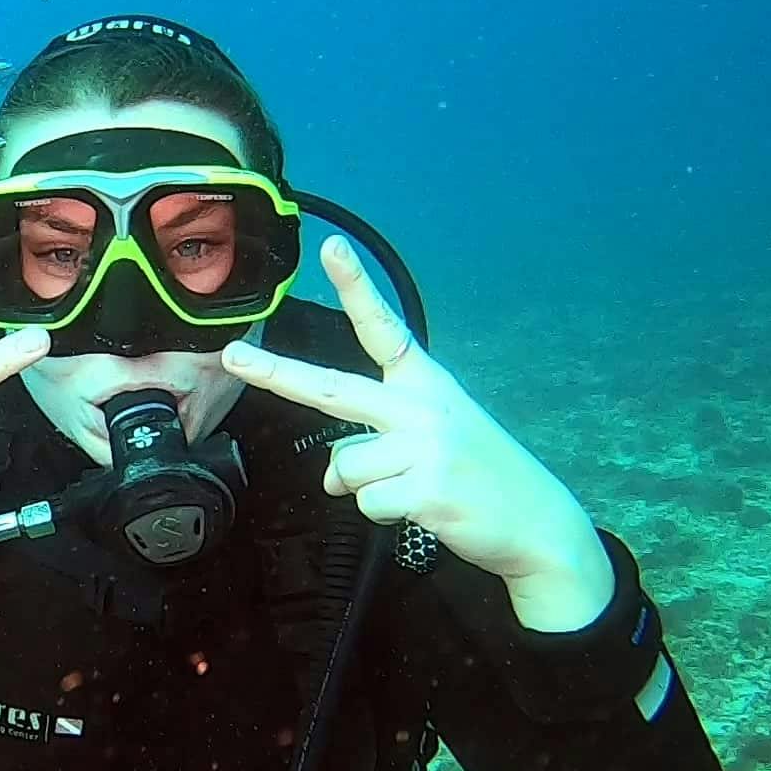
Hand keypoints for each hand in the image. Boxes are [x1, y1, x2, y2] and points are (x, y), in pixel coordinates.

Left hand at [222, 236, 609, 610]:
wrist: (538, 524)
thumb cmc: (477, 477)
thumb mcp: (431, 444)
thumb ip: (373, 445)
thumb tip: (332, 475)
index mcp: (425, 384)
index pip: (384, 328)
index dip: (357, 287)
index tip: (331, 247)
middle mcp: (422, 406)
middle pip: (331, 388)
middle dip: (276, 373)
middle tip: (232, 356)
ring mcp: (426, 445)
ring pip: (345, 466)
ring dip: (368, 488)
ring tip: (414, 488)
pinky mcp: (427, 487)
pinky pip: (365, 502)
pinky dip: (385, 515)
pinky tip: (424, 509)